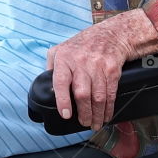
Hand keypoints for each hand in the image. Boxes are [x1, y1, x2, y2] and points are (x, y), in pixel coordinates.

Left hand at [46, 10, 157, 131]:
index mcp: (64, 58)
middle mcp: (81, 62)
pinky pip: (110, 93)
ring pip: (98, 96)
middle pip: (82, 93)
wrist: (112, 34)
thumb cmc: (84, 44)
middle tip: (83, 123)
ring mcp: (98, 66)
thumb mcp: (61, 48)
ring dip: (97, 114)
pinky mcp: (112, 70)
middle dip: (83, 113)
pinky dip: (109, 108)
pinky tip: (106, 115)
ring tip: (94, 124)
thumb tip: (45, 85)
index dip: (63, 100)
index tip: (65, 114)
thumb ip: (51, 66)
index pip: (61, 81)